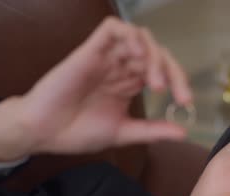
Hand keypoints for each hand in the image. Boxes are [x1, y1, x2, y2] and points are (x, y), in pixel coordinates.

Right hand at [0, 17, 191, 160]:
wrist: (43, 132)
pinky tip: (136, 57)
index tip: (185, 103)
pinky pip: (113, 29)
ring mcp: (106, 57)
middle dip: (173, 71)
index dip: (179, 82)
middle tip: (173, 95)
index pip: (163, 70)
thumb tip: (184, 132)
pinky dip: (130, 37)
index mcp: (129, 83)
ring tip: (155, 83)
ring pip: (139, 37)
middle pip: (156, 53)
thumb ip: (152, 130)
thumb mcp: (122, 132)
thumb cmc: (77, 131)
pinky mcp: (90, 51)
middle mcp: (121, 66)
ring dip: (153, 56)